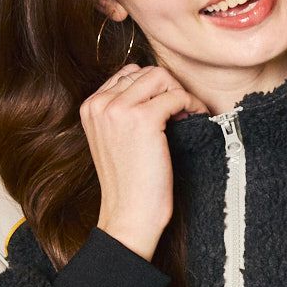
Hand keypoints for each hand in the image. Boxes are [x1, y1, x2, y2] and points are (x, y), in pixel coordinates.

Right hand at [80, 63, 208, 260]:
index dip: (153, 88)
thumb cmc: (129, 183)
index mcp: (90, 107)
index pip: (127, 74)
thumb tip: (155, 88)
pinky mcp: (143, 119)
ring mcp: (119, 109)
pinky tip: (196, 118)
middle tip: (182, 110)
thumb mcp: (114, 140)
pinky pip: (176, 96)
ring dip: (180, 93)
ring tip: (188, 113)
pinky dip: (192, 104)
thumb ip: (123, 112)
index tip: (168, 106)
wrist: (130, 215)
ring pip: (161, 77)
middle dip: (169, 88)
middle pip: (145, 72)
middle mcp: (100, 104)